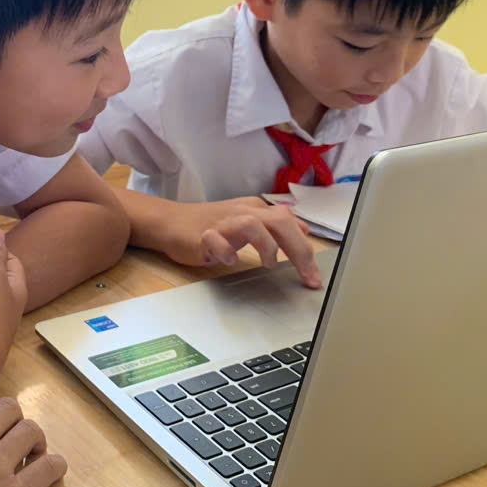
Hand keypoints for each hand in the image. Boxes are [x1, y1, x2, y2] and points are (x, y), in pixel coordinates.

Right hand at [163, 198, 321, 288]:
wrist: (171, 222)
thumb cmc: (211, 224)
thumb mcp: (248, 220)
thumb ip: (274, 225)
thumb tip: (303, 229)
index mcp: (256, 209)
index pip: (289, 222)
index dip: (307, 249)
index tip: (315, 277)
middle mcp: (243, 212)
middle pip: (279, 221)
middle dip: (298, 249)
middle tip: (307, 276)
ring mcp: (223, 223)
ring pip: (253, 224)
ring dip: (267, 245)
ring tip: (269, 263)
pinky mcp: (203, 235)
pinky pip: (217, 240)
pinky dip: (226, 251)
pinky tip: (230, 261)